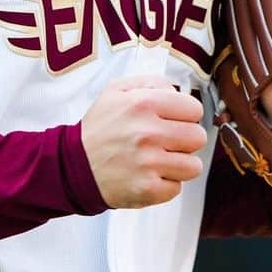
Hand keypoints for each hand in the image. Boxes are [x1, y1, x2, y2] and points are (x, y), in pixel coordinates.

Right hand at [81, 75, 206, 208]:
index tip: (174, 120)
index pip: (194, 109)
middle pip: (198, 137)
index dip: (186, 115)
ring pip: (193, 166)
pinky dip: (165, 184)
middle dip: (186, 139)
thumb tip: (177, 91)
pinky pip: (177, 188)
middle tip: (168, 141)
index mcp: (144, 104)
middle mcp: (148, 133)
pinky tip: (148, 175)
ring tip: (160, 160)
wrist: (74, 164)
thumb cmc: (100, 127)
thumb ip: (152, 82)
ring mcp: (148, 164)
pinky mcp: (147, 189)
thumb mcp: (117, 90)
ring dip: (179, 164)